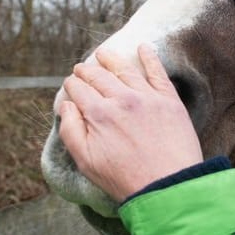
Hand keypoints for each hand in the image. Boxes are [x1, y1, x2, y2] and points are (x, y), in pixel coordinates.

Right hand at [59, 44, 202, 201]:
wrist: (168, 187)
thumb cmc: (124, 179)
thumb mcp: (86, 161)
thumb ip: (70, 129)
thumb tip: (66, 104)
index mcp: (98, 114)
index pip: (79, 90)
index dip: (72, 85)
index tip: (70, 84)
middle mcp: (121, 99)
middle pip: (98, 77)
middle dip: (86, 71)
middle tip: (81, 67)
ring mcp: (146, 97)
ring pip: (124, 69)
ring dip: (111, 59)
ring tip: (103, 53)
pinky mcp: (168, 100)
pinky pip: (157, 72)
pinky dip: (149, 57)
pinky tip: (143, 47)